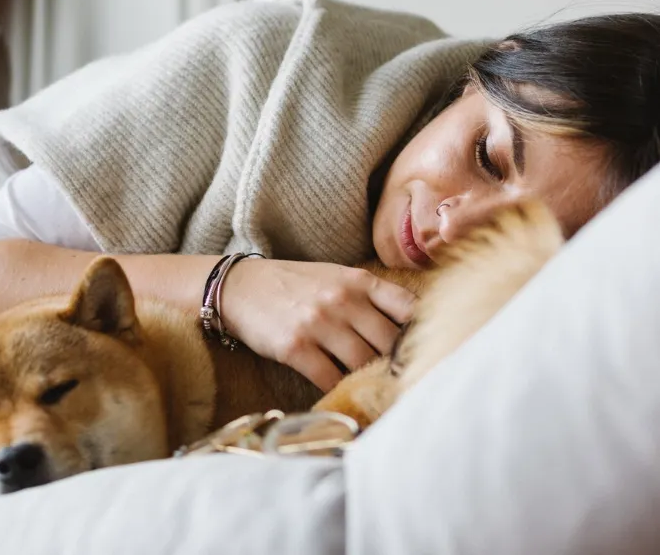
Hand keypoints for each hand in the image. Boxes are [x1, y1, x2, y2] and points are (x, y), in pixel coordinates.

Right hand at [219, 259, 415, 391]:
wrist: (239, 287)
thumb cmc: (293, 285)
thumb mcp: (335, 277)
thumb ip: (370, 297)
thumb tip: (410, 328)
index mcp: (357, 281)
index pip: (408, 308)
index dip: (425, 333)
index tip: (432, 351)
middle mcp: (342, 301)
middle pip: (389, 342)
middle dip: (399, 365)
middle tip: (408, 383)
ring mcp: (318, 324)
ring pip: (362, 363)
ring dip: (371, 381)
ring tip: (379, 393)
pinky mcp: (295, 348)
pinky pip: (330, 378)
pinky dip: (341, 390)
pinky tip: (345, 394)